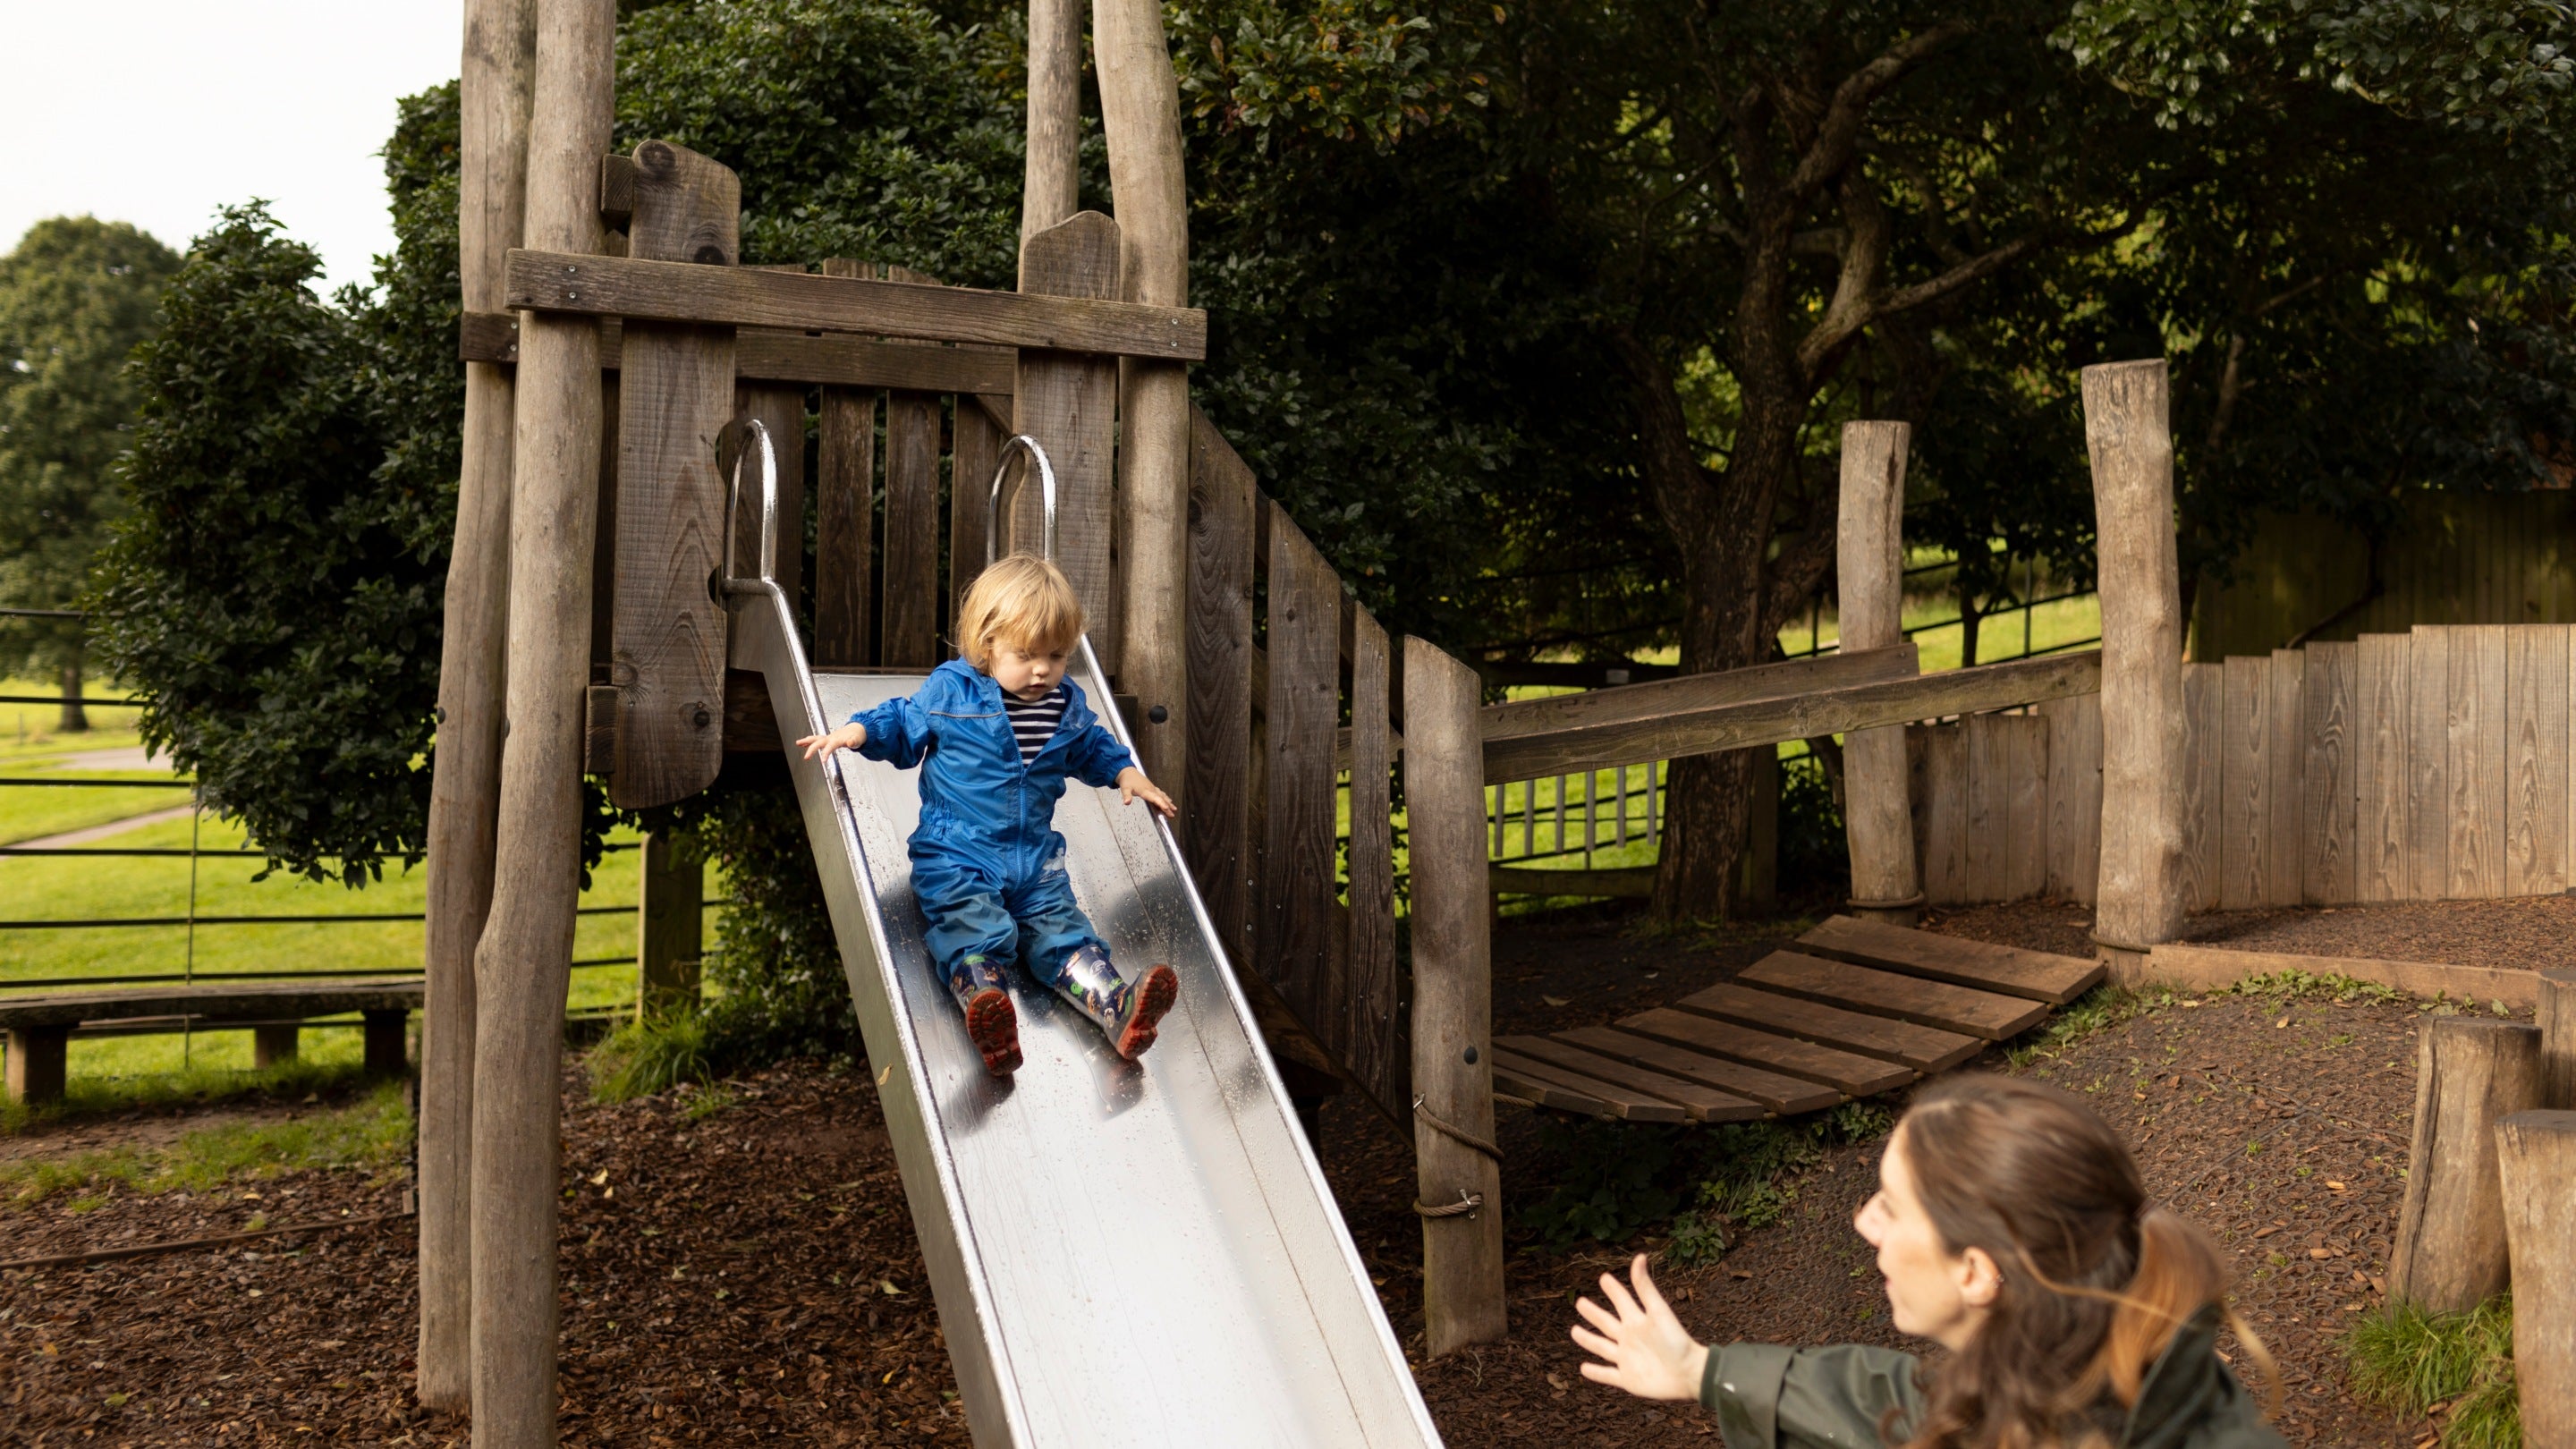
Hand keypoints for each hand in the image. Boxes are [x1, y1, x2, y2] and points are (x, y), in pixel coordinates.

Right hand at [796, 722, 864, 760]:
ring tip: (798, 743)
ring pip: (815, 738)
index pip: (829, 747)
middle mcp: (830, 738)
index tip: (822, 761)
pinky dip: (809, 741)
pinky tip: (803, 745)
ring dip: (806, 741)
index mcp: (837, 740)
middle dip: (811, 749)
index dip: (825, 753)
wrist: (856, 730)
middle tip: (806, 758)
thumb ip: (853, 741)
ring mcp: (828, 738)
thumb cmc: (856, 736)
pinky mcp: (827, 739)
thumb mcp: (858, 740)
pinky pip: (816, 739)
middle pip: (818, 742)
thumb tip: (850, 742)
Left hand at [1117, 767, 1176, 818]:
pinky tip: (1168, 800)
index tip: (1166, 808)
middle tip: (1172, 814)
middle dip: (1168, 806)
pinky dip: (1166, 798)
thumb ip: (1127, 796)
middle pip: (1161, 799)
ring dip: (1169, 803)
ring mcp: (1152, 788)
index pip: (1155, 798)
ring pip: (1163, 796)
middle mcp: (1150, 789)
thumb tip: (1127, 802)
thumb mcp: (1125, 789)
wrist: (1127, 771)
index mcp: (1145, 790)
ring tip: (1174, 809)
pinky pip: (1161, 793)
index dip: (1161, 803)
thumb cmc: (1127, 780)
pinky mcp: (1152, 787)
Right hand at [1571, 1254, 1708, 1402]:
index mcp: (1637, 1320)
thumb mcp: (1658, 1311)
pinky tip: (1584, 1368)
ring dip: (1589, 1340)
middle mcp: (1630, 1338)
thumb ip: (1645, 1287)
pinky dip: (1596, 1373)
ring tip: (1574, 1331)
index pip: (1622, 1300)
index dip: (1613, 1289)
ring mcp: (1627, 1359)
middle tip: (1580, 1302)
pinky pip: (1608, 1375)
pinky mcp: (1627, 1379)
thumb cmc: (1676, 1341)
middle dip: (1593, 1313)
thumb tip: (1639, 1256)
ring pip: (1602, 1347)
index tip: (1604, 1278)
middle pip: (1607, 1323)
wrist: (1689, 1373)